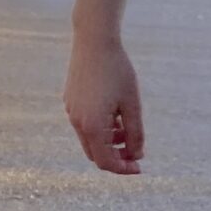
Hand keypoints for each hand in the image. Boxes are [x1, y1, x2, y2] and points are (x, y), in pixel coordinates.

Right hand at [65, 37, 146, 173]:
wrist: (95, 42)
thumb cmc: (118, 71)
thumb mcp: (133, 104)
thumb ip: (135, 133)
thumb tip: (137, 155)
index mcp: (92, 125)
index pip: (106, 161)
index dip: (123, 168)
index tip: (139, 168)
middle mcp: (77, 122)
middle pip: (95, 154)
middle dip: (116, 157)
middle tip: (136, 153)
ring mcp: (71, 111)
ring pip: (90, 140)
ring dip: (109, 142)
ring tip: (128, 130)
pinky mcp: (71, 102)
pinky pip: (85, 125)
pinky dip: (101, 129)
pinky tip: (116, 117)